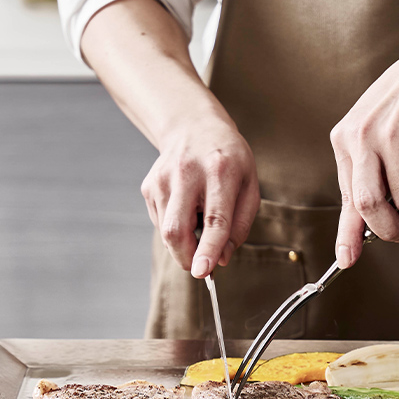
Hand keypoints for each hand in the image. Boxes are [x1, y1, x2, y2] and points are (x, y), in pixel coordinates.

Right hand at [141, 113, 260, 277]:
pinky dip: (175, 228)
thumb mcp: (249, 186)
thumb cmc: (229, 160)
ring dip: (184, 242)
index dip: (208, 249)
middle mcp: (187, 172)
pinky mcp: (149, 186)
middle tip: (202, 265)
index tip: (203, 271)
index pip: (214, 219)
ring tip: (199, 219)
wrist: (194, 126)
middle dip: (188, 257)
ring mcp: (162, 178)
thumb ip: (240, 226)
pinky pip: (160, 223)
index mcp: (220, 171)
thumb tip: (222, 259)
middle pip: (176, 230)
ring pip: (166, 231)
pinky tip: (187, 209)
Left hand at [330, 35, 398, 267]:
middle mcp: (364, 137)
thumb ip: (365, 175)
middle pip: (371, 207)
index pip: (347, 198)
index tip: (347, 260)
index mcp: (346, 138)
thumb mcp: (374, 131)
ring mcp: (393, 136)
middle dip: (391, 230)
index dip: (348, 234)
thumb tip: (357, 231)